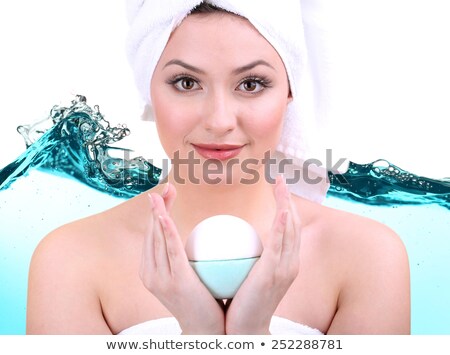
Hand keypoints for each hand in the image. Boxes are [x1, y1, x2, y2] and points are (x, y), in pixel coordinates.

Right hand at [139, 184, 224, 333]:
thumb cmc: (202, 301)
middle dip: (156, 207)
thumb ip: (188, 257)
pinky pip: (170, 250)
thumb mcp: (191, 277)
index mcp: (150, 270)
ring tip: (162, 193)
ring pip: (156, 238)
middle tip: (166, 187)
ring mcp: (158, 278)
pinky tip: (164, 214)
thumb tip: (202, 234)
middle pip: (151, 233)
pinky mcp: (173, 281)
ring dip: (158, 212)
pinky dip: (165, 230)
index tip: (167, 195)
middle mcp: (149, 272)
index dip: (157, 212)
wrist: (205, 330)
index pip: (153, 235)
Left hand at [224, 176, 301, 333]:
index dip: (286, 207)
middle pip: (294, 224)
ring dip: (287, 204)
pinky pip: (280, 245)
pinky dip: (283, 226)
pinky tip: (280, 210)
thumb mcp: (249, 276)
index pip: (288, 228)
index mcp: (286, 262)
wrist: (246, 329)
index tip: (278, 190)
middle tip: (280, 179)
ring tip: (281, 185)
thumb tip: (232, 239)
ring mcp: (285, 268)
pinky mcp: (274, 274)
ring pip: (291, 230)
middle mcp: (291, 263)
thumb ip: (248, 257)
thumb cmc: (243, 303)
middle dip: (289, 199)